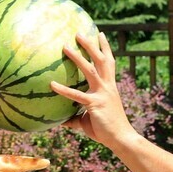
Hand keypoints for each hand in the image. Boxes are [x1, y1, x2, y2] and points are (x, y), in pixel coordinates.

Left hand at [50, 32, 138, 149]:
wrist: (121, 139)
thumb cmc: (105, 129)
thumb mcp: (88, 119)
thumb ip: (75, 117)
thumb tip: (61, 120)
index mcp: (109, 86)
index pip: (109, 62)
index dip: (105, 47)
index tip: (100, 34)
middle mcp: (107, 86)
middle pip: (101, 60)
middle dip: (91, 45)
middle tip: (79, 32)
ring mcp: (102, 94)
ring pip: (90, 70)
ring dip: (78, 57)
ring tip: (65, 46)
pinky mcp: (95, 104)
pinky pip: (76, 95)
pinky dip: (63, 89)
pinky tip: (51, 84)